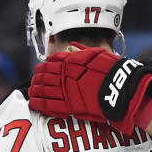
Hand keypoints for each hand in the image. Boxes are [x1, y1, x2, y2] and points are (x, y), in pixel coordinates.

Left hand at [28, 47, 151, 134]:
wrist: (120, 89)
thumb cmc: (112, 70)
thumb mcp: (98, 54)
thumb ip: (81, 50)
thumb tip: (70, 46)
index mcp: (71, 61)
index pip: (51, 62)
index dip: (44, 66)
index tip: (41, 69)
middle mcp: (65, 75)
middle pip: (44, 76)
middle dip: (37, 78)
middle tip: (33, 81)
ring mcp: (66, 91)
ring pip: (43, 90)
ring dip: (35, 90)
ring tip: (31, 92)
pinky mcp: (69, 106)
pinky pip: (49, 105)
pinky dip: (39, 104)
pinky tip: (34, 103)